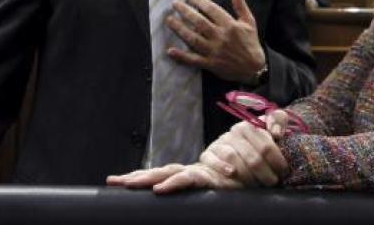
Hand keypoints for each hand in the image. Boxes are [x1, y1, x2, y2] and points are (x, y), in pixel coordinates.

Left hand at [106, 163, 242, 193]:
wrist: (260, 174)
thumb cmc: (237, 183)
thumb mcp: (213, 193)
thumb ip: (198, 195)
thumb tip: (174, 202)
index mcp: (189, 175)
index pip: (160, 175)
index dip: (140, 177)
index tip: (115, 181)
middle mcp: (190, 172)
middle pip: (158, 172)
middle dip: (135, 177)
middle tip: (113, 181)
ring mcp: (198, 174)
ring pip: (168, 173)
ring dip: (147, 178)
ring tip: (128, 184)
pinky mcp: (207, 178)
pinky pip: (188, 180)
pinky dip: (173, 183)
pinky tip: (160, 189)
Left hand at [166, 0, 265, 82]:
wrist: (254, 68)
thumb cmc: (251, 43)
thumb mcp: (249, 22)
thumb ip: (240, 5)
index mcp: (230, 25)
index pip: (211, 10)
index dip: (199, 2)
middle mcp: (221, 37)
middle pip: (199, 22)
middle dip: (185, 11)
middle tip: (175, 4)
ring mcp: (214, 51)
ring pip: (193, 39)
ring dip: (179, 29)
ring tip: (169, 20)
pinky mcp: (210, 64)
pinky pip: (193, 60)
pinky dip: (181, 56)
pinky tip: (170, 50)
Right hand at [200, 120, 287, 187]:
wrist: (235, 149)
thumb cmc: (257, 142)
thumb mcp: (270, 126)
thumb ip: (277, 119)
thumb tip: (276, 132)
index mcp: (247, 126)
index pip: (265, 145)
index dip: (277, 161)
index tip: (283, 171)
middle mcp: (231, 134)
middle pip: (251, 157)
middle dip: (264, 172)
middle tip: (272, 181)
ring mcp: (218, 144)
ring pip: (233, 158)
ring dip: (247, 175)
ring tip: (256, 184)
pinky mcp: (206, 155)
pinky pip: (211, 160)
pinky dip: (221, 167)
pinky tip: (232, 174)